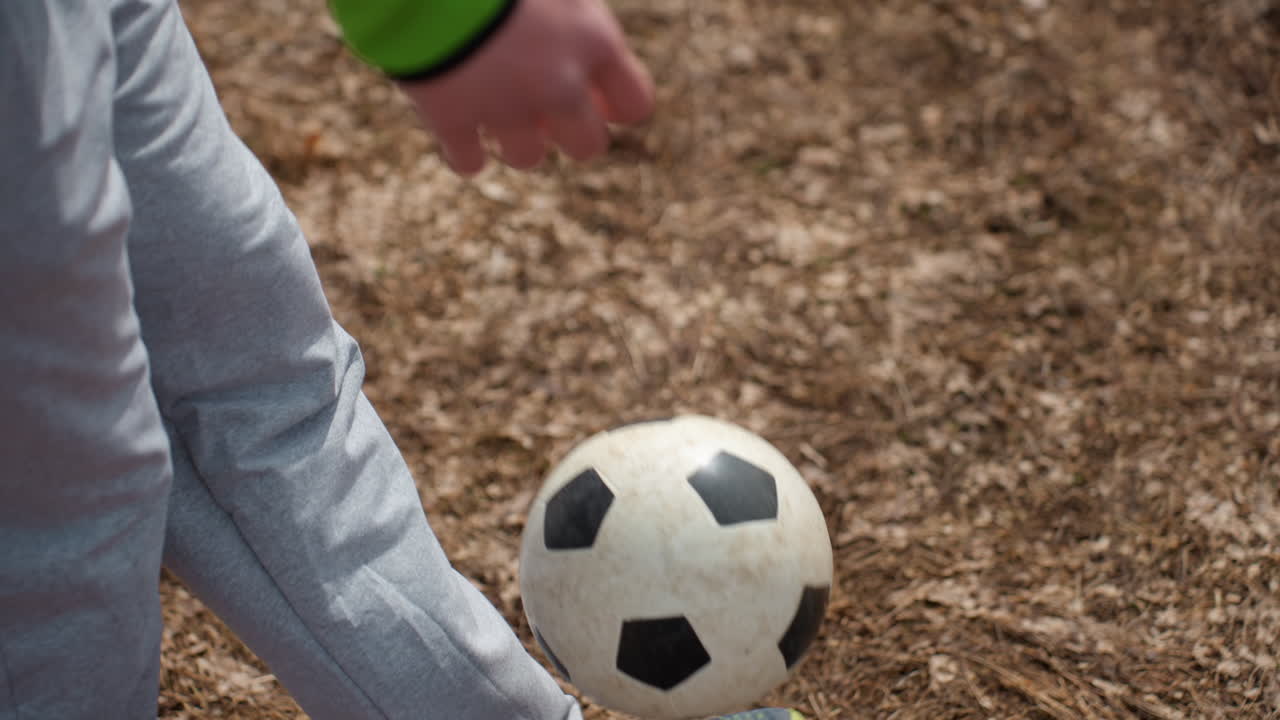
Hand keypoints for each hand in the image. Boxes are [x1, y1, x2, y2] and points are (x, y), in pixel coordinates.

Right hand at [399, 0, 654, 174]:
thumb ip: (575, 12)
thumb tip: (579, 30)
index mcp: (593, 41)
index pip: (634, 104)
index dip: (613, 106)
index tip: (595, 98)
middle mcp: (559, 85)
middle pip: (587, 146)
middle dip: (569, 133)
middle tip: (544, 112)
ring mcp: (504, 108)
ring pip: (527, 158)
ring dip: (516, 141)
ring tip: (496, 110)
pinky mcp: (451, 120)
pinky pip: (467, 162)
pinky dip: (464, 152)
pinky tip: (459, 133)